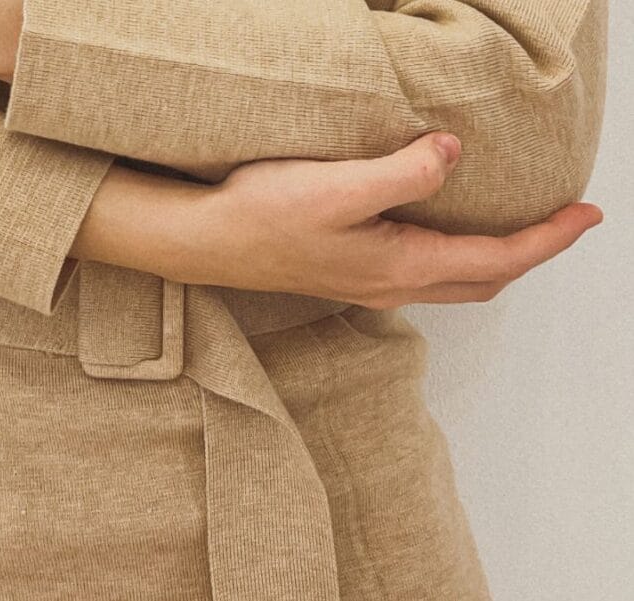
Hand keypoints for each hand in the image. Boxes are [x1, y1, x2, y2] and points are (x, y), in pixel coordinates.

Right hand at [71, 132, 603, 308]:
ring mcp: (367, 283)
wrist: (205, 243)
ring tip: (518, 229)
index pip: (497, 259)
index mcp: (400, 266)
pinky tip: (445, 232)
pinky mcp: (347, 272)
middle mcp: (391, 284)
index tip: (587, 216)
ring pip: (455, 282)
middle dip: (531, 254)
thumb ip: (401, 174)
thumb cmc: (262, 218)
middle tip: (564, 224)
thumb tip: (452, 155)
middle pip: (483, 281)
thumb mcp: (336, 189)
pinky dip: (457, 258)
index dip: (548, 239)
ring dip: (495, 259)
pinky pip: (424, 274)